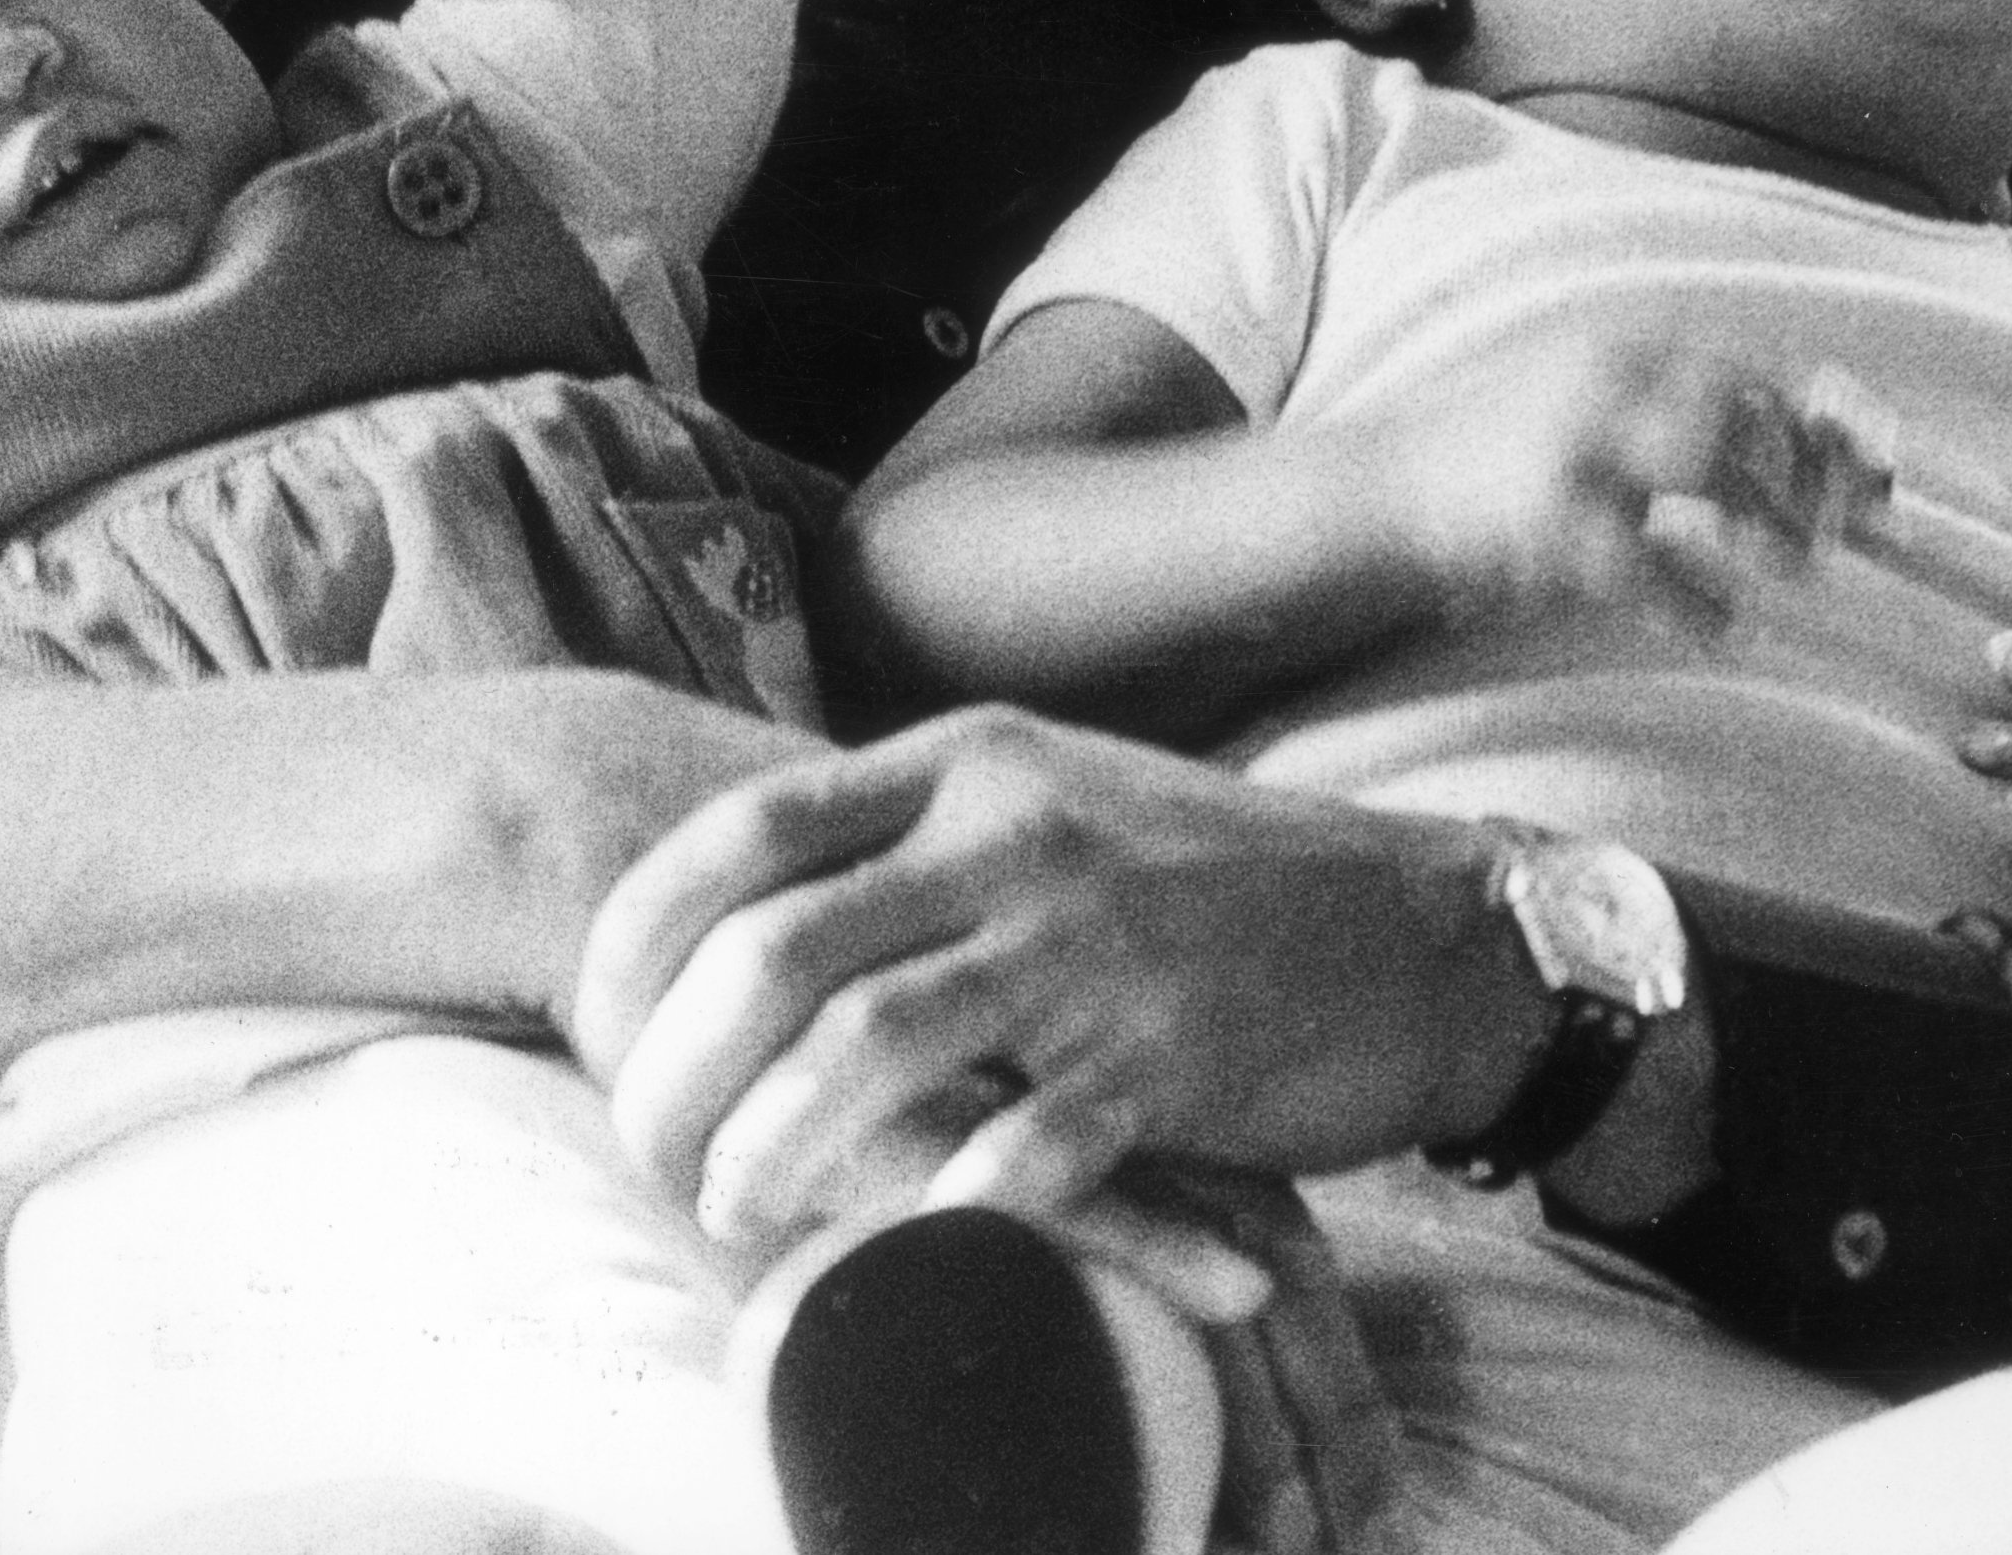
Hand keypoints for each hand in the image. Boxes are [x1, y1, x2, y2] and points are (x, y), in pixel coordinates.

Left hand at [571, 705, 1537, 1271]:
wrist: (1420, 927)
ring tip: (730, 1212)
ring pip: (863, 1052)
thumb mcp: (1048, 797)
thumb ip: (915, 829)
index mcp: (964, 766)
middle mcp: (1008, 838)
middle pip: (771, 952)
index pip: (744, 832)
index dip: (638, 932)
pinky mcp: (1163, 1060)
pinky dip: (941, 1205)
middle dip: (673, 1071)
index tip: (591, 1017)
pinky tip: (902, 1245)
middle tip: (645, 1151)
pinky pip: (1019, 1146)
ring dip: (768, 1151)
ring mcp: (1086, 948)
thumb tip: (760, 886)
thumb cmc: (1209, 877)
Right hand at [1373, 340, 1887, 646]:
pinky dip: (1695, 601)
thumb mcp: (1578, 387)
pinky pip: (1648, 565)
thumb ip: (1664, 394)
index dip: (1820, 421)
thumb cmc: (1496, 442)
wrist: (1379, 483)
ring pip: (1705, 470)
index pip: (1749, 367)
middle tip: (1835, 528)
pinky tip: (1720, 624)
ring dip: (1766, 524)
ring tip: (1797, 566)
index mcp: (1617, 348)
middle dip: (1802, 470)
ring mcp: (1573, 449)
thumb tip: (1791, 420)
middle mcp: (1600, 384)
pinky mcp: (1546, 521)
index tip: (1870, 470)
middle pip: (1738, 411)